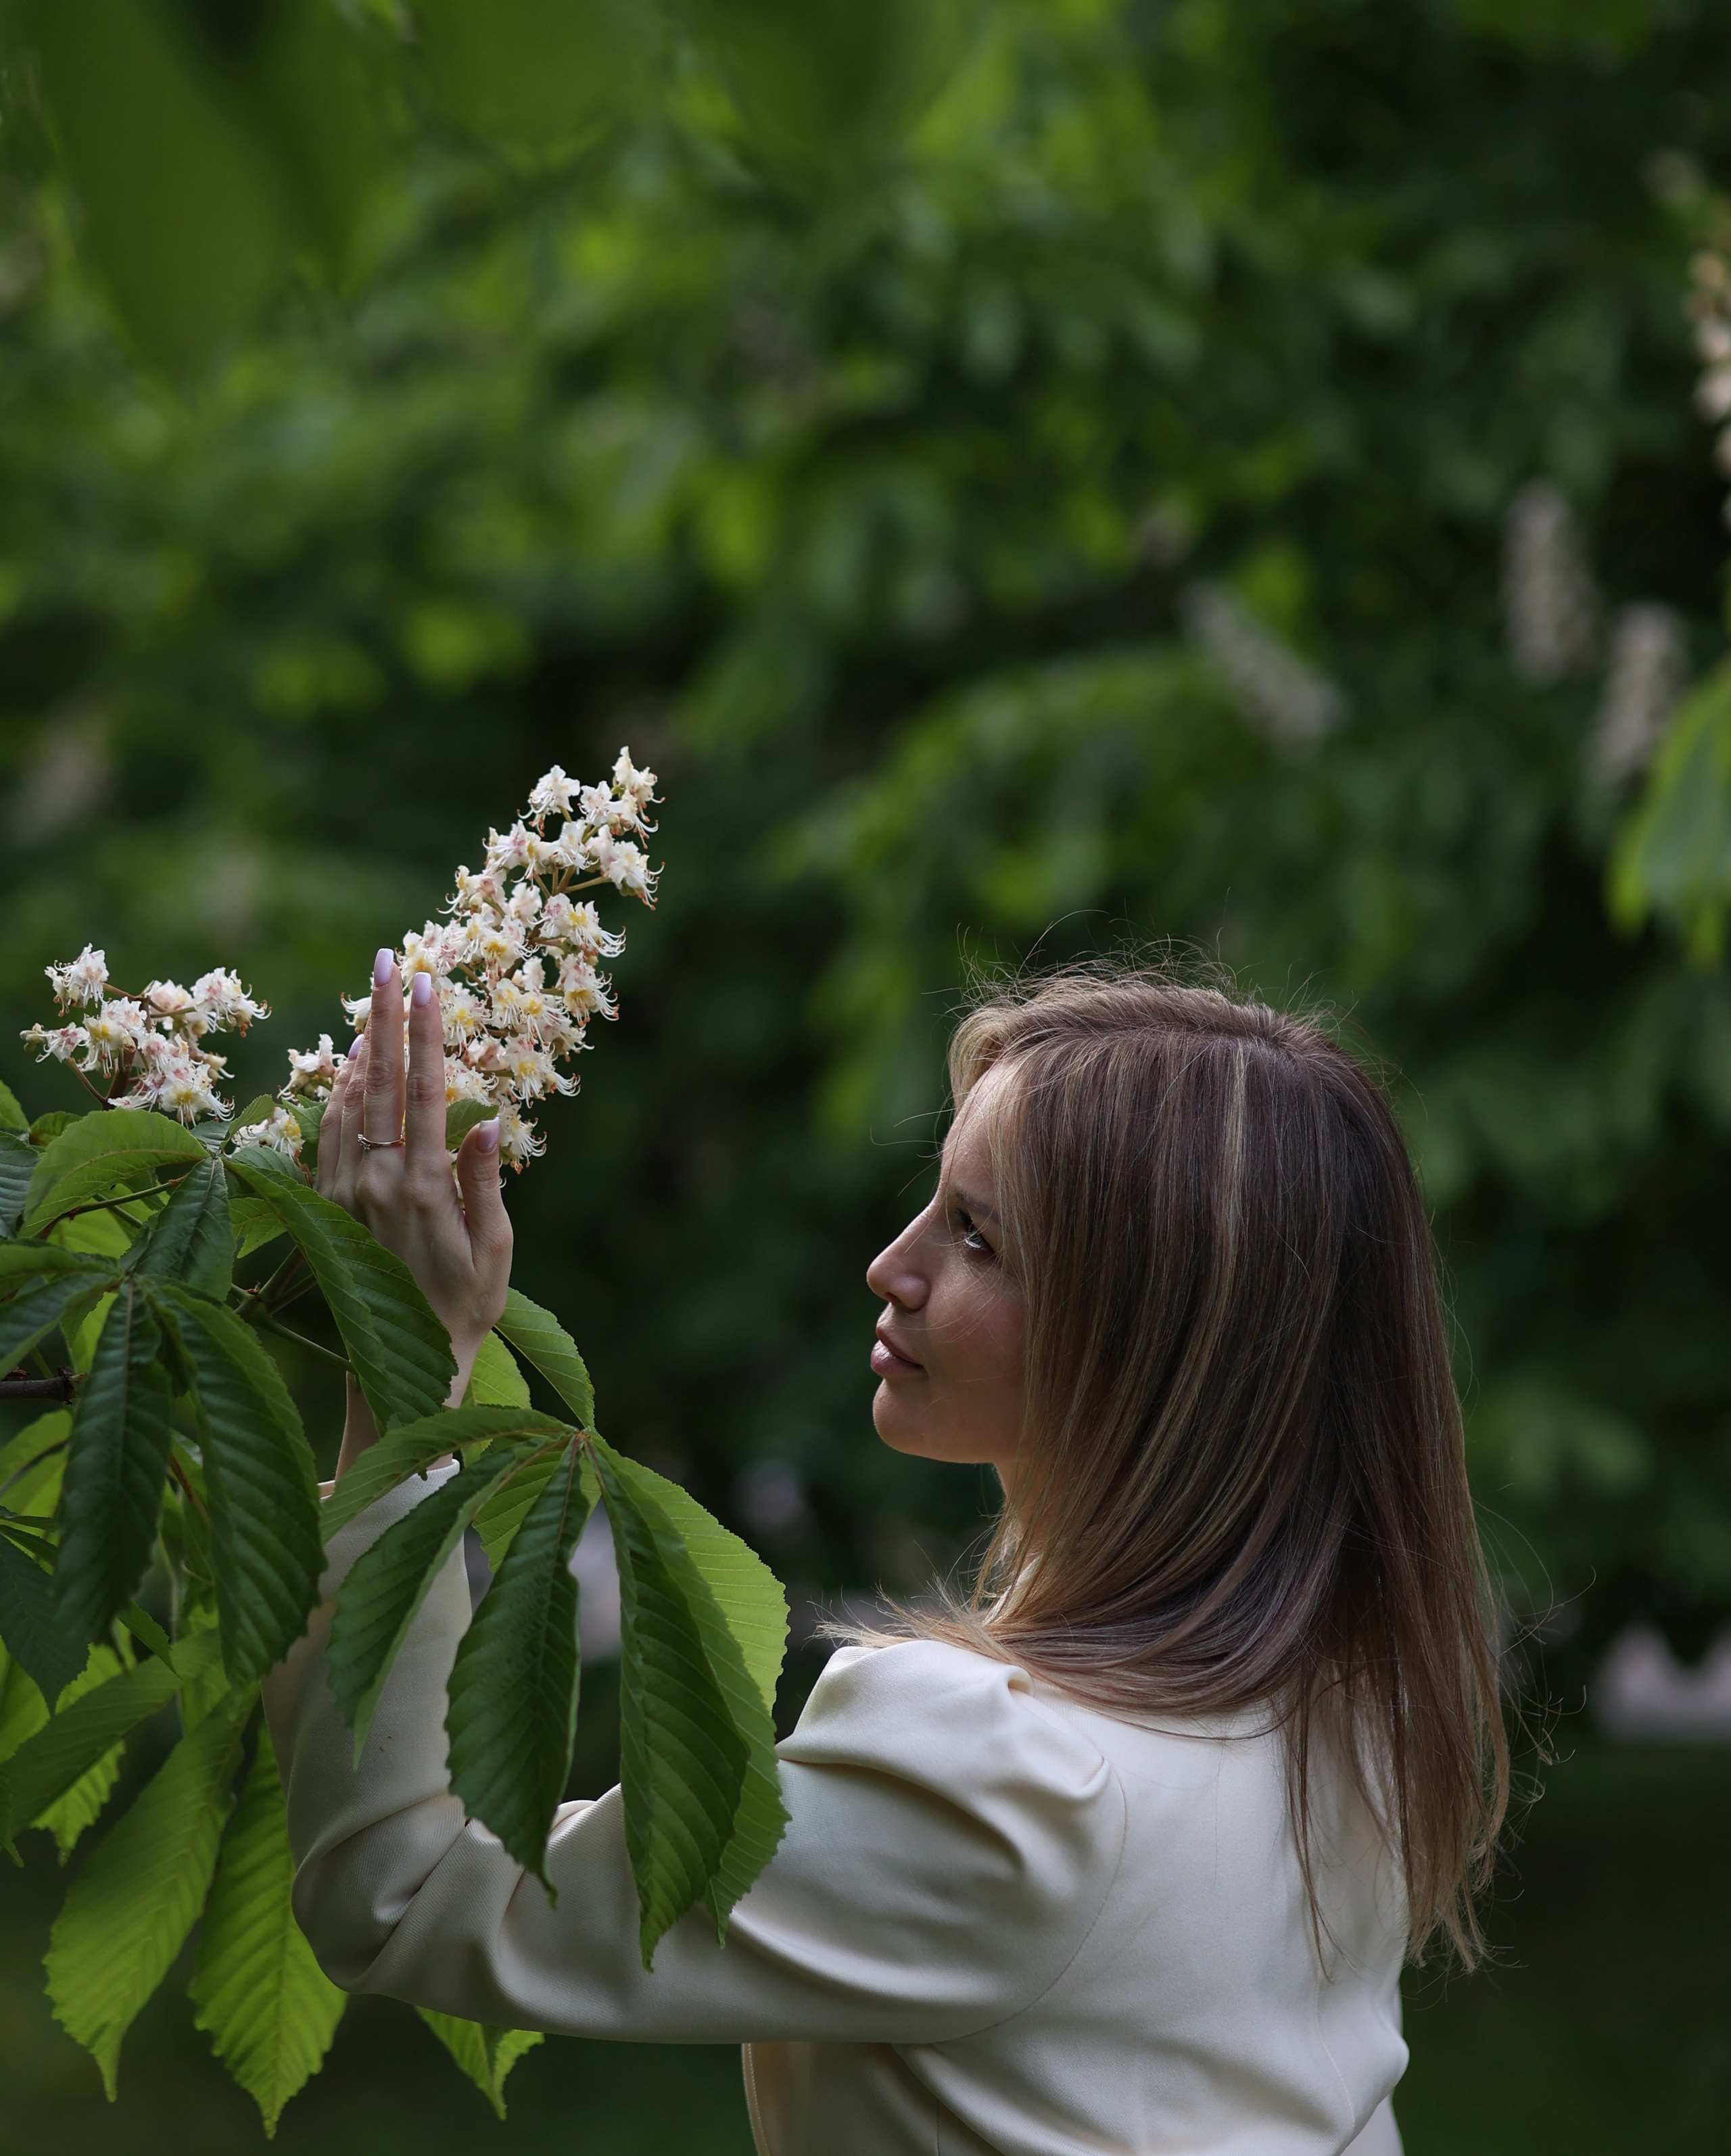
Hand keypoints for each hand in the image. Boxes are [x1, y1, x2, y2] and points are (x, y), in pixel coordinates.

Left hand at [318, 948, 512, 1463]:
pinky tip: (350, 1064)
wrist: (405, 1358)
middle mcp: (376, 1180)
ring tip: (371, 999)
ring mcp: (345, 1191)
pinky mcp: (329, 1203)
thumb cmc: (467, 1302)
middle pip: (379, 1079)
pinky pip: (328, 1131)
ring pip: (348, 1099)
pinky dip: (338, 1089)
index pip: (424, 1090)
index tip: (426, 981)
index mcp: (423, 1187)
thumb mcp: (493, 1246)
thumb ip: (482, 1179)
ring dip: (361, 1045)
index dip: (426, 1033)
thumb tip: (483, 1119)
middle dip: (384, 1015)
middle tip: (387, 959)